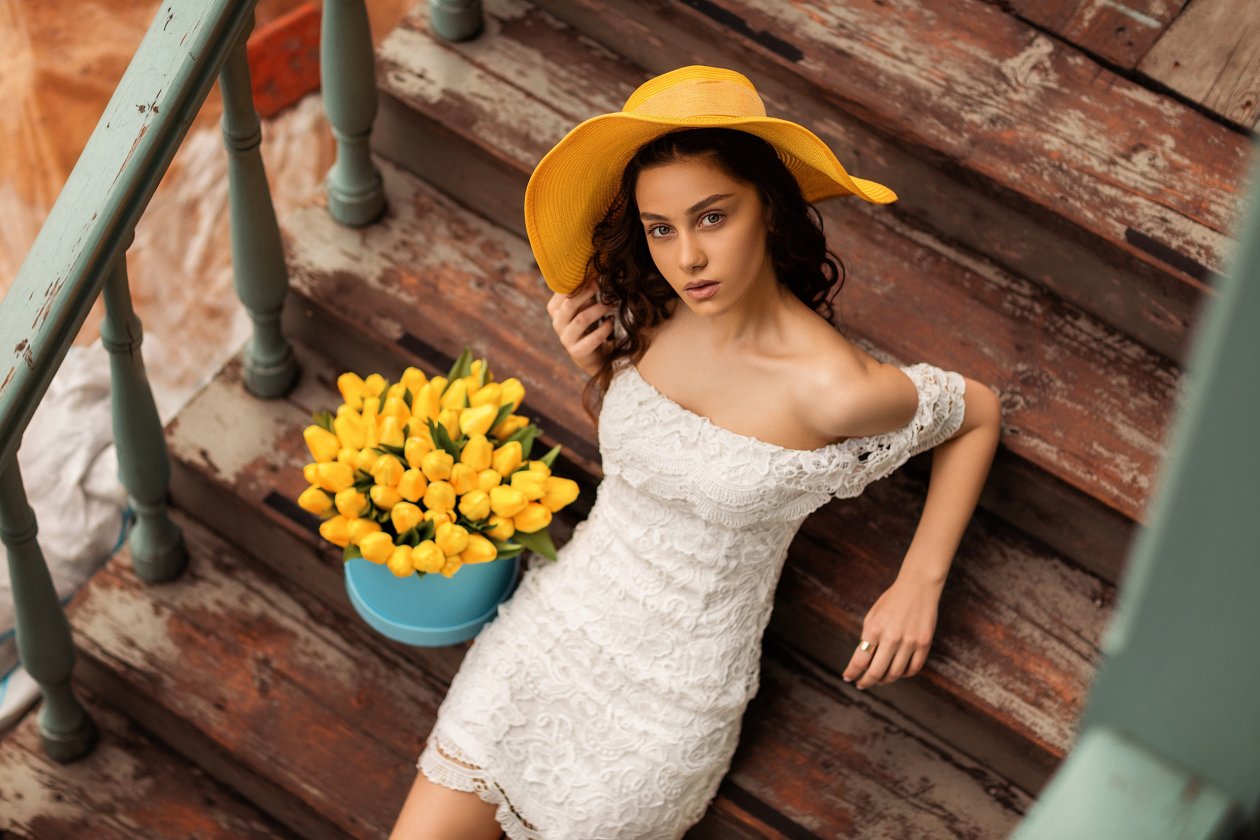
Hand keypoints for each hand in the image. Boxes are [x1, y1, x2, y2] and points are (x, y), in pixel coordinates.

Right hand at [546, 277, 615, 376]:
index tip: (593, 273)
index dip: (577, 282)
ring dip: (600, 309)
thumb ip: (586, 292)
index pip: (561, 292)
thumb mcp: (584, 306)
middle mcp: (557, 323)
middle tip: (601, 284)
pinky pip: (593, 339)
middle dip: (587, 292)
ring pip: (582, 320)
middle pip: (569, 304)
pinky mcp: (577, 352)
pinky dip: (605, 328)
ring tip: (613, 303)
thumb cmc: (589, 324)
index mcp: (555, 309)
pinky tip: (611, 321)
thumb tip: (597, 271)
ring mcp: (565, 339)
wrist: (591, 354)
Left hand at [842, 574, 942, 689]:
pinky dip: (904, 674)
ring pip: (895, 673)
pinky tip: (898, 672)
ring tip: (879, 679)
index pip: (860, 660)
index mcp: (874, 628)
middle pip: (876, 672)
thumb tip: (863, 661)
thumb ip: (868, 637)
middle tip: (862, 684)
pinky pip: (913, 668)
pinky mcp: (924, 643)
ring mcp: (910, 641)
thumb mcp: (873, 615)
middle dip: (866, 681)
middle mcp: (892, 637)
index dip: (852, 673)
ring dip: (885, 680)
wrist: (918, 587)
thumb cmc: (892, 601)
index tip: (848, 677)